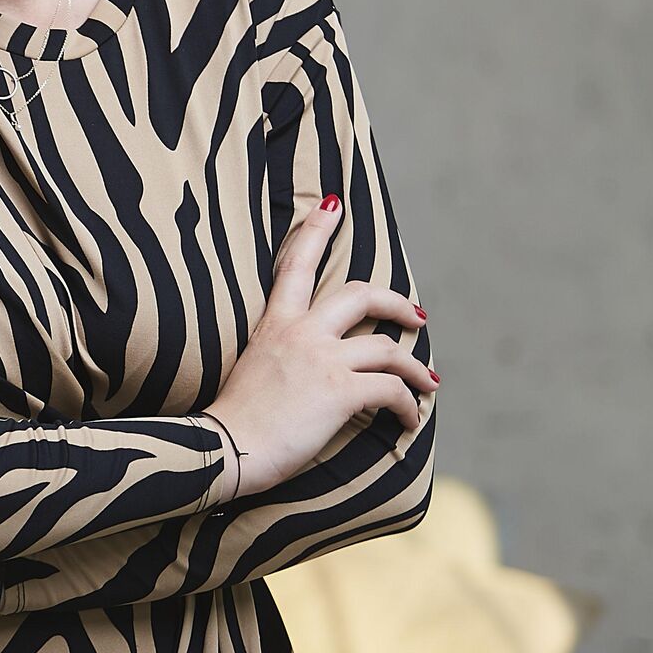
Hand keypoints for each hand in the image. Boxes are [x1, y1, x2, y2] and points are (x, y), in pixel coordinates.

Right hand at [211, 196, 435, 496]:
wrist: (225, 448)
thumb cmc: (236, 418)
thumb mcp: (255, 367)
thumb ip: (283, 355)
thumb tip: (310, 370)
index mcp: (276, 323)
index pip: (297, 264)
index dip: (316, 229)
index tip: (332, 204)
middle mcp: (301, 332)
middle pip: (360, 294)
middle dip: (396, 302)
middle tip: (416, 317)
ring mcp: (322, 359)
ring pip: (387, 347)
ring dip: (414, 366)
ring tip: (427, 382)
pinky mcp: (339, 391)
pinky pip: (391, 389)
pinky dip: (408, 403)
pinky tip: (409, 419)